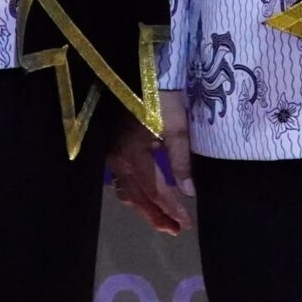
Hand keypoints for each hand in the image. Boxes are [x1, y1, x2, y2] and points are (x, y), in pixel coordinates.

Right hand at [106, 90, 192, 235]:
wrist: (146, 71)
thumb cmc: (163, 98)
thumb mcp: (176, 129)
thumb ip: (181, 162)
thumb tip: (189, 192)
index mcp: (133, 155)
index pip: (155, 191)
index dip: (171, 209)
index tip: (186, 224)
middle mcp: (118, 159)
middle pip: (137, 196)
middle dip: (156, 215)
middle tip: (175, 230)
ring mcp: (112, 153)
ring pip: (127, 190)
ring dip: (144, 206)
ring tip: (162, 218)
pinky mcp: (113, 146)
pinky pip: (122, 179)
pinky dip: (135, 192)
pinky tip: (144, 195)